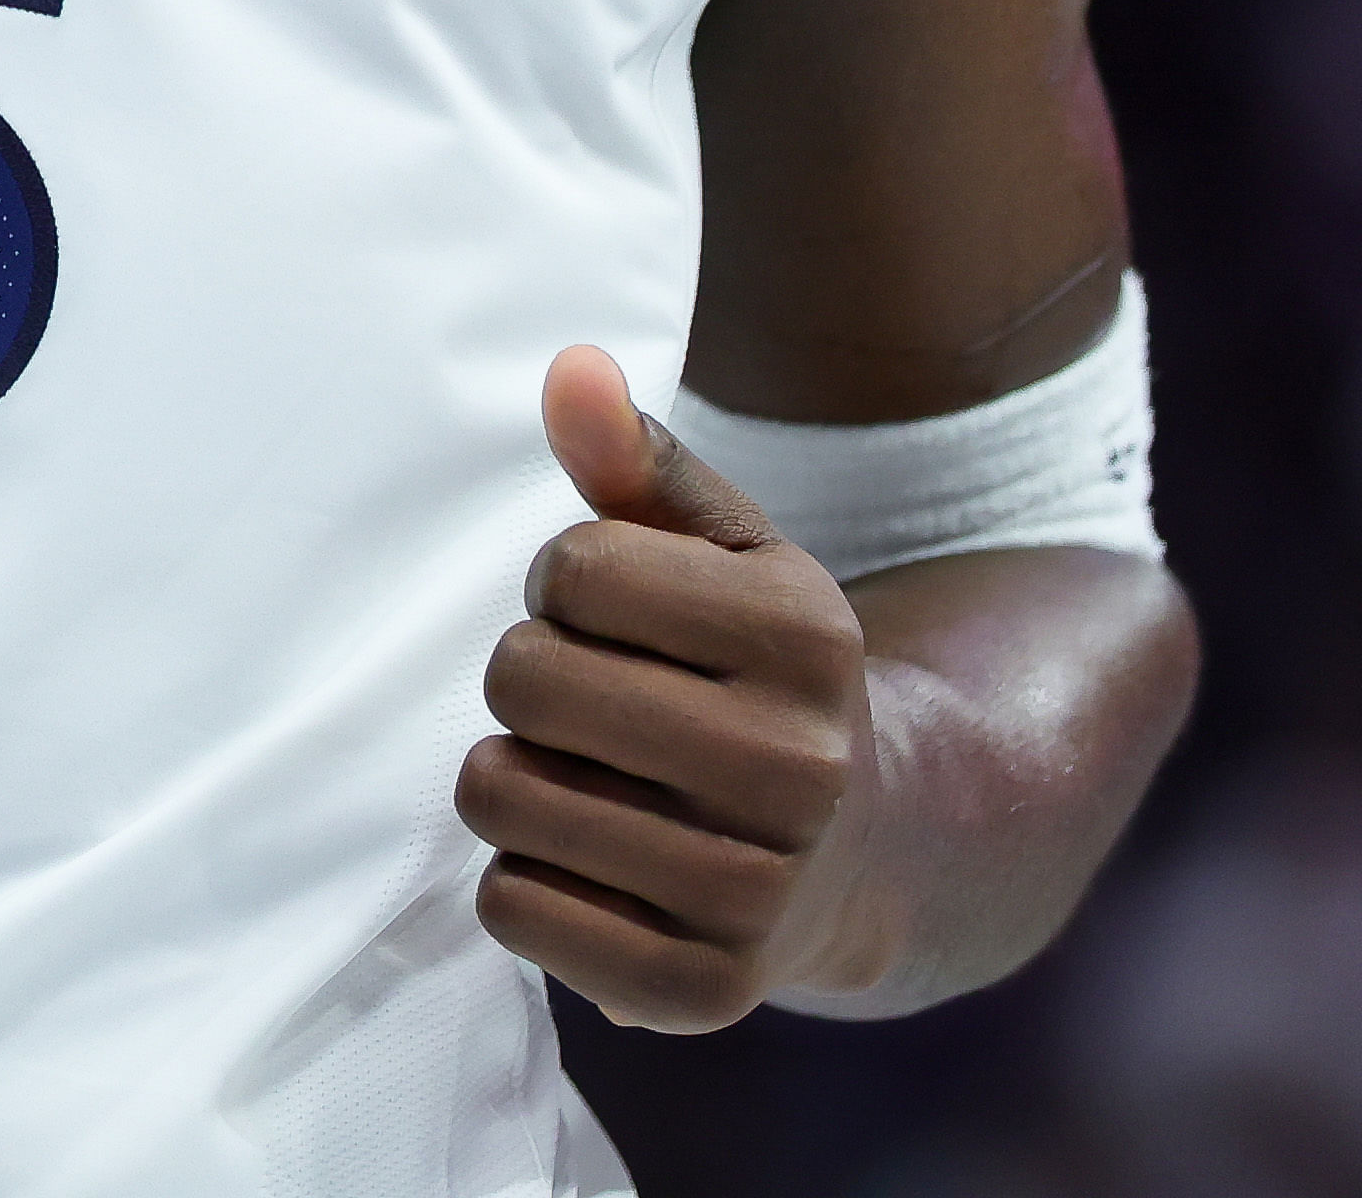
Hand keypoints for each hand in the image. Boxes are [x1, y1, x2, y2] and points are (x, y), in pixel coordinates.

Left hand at [457, 343, 873, 1030]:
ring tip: (585, 779)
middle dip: (527, 676)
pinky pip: (511, 909)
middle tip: (586, 703)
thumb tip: (569, 369)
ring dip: (514, 777)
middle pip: (521, 680)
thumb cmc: (752, 675)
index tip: (609, 615)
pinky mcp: (700, 990)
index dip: (561, 583)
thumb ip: (637, 460)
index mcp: (808, 635)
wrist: (860, 853)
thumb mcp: (723, 557)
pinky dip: (523, 880)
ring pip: (501, 795)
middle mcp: (799, 766)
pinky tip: (592, 862)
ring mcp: (754, 890)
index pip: (570, 569)